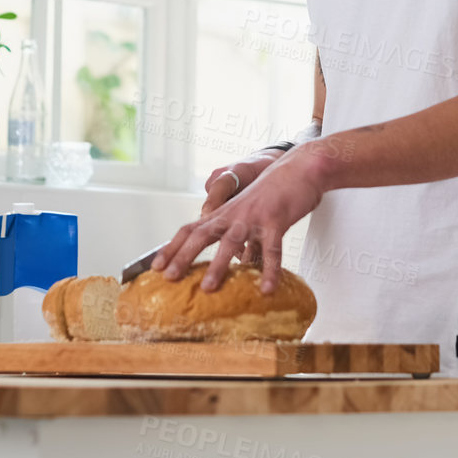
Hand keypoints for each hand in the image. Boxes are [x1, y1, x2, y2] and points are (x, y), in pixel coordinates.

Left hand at [156, 146, 328, 293]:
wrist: (301, 169)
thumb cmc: (275, 193)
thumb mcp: (252, 214)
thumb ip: (246, 240)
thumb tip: (244, 263)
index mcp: (224, 213)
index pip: (190, 229)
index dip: (172, 247)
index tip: (156, 266)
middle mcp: (233, 214)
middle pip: (201, 234)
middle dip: (183, 256)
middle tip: (169, 278)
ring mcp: (253, 217)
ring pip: (230, 241)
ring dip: (218, 265)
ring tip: (208, 288)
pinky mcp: (276, 219)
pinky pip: (272, 248)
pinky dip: (269, 270)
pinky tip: (267, 289)